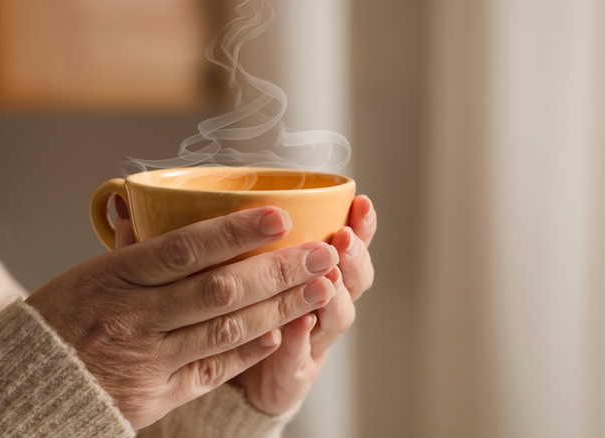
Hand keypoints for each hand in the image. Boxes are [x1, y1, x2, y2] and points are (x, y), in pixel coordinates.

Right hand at [25, 206, 338, 428]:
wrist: (26, 387)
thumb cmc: (60, 321)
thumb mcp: (86, 274)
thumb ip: (130, 246)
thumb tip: (143, 203)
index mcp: (115, 278)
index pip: (185, 248)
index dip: (236, 231)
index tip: (280, 216)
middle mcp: (135, 318)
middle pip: (220, 290)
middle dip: (279, 270)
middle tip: (323, 252)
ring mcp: (149, 359)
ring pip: (226, 329)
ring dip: (279, 308)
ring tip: (319, 288)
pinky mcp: (158, 394)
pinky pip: (212, 369)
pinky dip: (248, 350)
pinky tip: (280, 330)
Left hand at [231, 195, 376, 414]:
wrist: (242, 382)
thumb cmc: (248, 314)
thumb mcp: (256, 268)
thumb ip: (261, 237)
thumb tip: (244, 190)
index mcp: (320, 278)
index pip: (351, 248)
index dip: (362, 227)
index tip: (360, 202)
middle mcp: (325, 309)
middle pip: (354, 282)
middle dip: (352, 258)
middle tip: (344, 238)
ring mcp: (314, 344)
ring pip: (336, 319)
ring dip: (333, 296)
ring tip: (327, 278)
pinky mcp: (293, 377)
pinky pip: (299, 359)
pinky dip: (298, 340)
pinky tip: (296, 323)